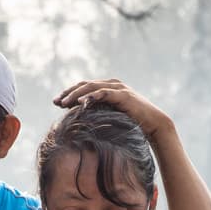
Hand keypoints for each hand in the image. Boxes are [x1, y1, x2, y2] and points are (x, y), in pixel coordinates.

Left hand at [55, 79, 171, 141]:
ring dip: (75, 94)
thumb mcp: (112, 117)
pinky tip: (80, 103)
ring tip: (63, 103)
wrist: (154, 125)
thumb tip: (82, 121)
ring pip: (91, 87)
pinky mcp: (123, 95)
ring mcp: (118, 88)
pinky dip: (91, 96)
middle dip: (68, 92)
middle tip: (56, 102)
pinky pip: (103, 93)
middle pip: (85, 84)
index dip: (70, 93)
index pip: (84, 87)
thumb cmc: (133, 124)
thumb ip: (99, 114)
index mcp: (108, 88)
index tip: (56, 103)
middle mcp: (112, 84)